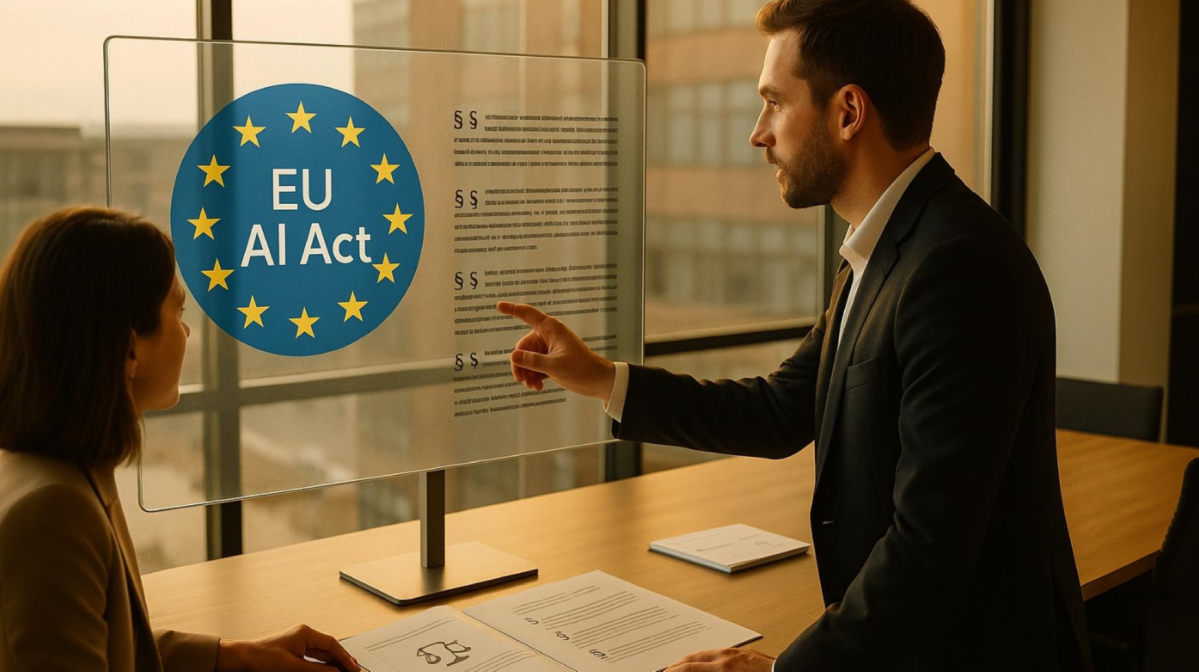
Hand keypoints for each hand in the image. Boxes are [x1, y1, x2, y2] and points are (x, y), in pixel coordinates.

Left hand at [216, 624, 359, 671]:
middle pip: (329, 648)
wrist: (242, 658)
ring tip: (346, 671)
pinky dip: (323, 665)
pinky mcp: (294, 651)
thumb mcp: (293, 666)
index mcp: (305, 633)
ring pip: (322, 653)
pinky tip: (329, 670)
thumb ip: (316, 670)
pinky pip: (314, 658)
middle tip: (354, 670)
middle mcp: (304, 635)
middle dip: (342, 660)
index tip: (353, 668)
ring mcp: (299, 643)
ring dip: (334, 663)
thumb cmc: (262, 658)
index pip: (332, 644)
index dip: (345, 657)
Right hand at [496, 301, 615, 399]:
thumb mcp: (554, 366)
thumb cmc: (581, 369)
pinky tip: (537, 388)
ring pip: (528, 358)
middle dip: (520, 363)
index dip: (512, 309)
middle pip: (523, 346)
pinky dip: (534, 376)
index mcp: (551, 329)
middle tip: (521, 380)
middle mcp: (549, 336)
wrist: (598, 381)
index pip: (527, 314)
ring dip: (527, 373)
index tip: (498, 305)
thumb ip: (532, 361)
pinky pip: (535, 366)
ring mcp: (550, 349)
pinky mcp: (552, 361)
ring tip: (532, 386)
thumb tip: (513, 356)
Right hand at [663, 647, 775, 671]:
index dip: (674, 671)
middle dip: (678, 664)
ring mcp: (736, 652)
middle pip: (694, 658)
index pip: (689, 668)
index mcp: (723, 668)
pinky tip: (707, 663)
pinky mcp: (745, 652)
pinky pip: (719, 652)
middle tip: (669, 670)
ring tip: (683, 666)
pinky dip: (707, 657)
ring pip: (706, 653)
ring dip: (691, 660)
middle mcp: (727, 657)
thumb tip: (694, 670)